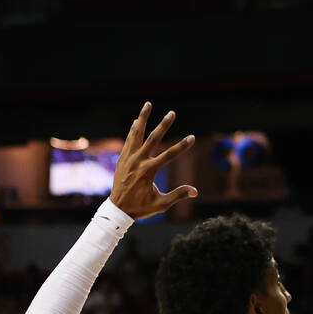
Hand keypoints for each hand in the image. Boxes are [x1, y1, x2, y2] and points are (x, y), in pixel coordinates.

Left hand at [109, 102, 198, 217]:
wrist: (118, 209)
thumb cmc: (141, 207)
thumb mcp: (161, 204)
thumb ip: (178, 195)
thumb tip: (195, 191)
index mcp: (148, 171)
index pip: (169, 155)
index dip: (182, 146)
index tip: (192, 138)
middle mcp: (137, 161)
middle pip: (153, 139)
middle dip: (163, 125)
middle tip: (172, 113)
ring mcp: (128, 158)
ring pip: (136, 134)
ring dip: (142, 118)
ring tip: (148, 104)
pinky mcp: (122, 158)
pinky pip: (128, 140)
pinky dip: (132, 130)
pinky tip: (136, 121)